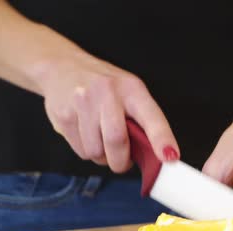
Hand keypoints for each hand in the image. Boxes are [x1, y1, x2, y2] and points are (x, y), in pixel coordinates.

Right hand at [35, 55, 178, 171]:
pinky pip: (80, 150)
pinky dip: (86, 151)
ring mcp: (83, 102)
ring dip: (101, 156)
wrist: (62, 67)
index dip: (162, 140)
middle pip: (117, 141)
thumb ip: (141, 122)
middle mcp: (108, 92)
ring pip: (96, 151)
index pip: (152, 118)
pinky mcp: (63, 114)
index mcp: (133, 89)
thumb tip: (153, 157)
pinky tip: (86, 134)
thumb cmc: (104, 87)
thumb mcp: (128, 93)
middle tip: (122, 162)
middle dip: (121, 161)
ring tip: (101, 140)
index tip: (170, 157)